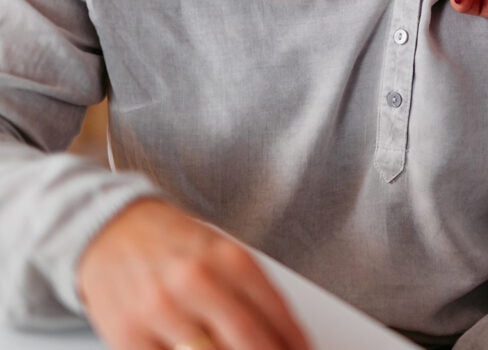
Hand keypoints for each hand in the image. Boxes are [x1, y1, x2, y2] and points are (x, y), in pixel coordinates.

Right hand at [77, 199, 308, 349]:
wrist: (110, 231)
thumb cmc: (175, 245)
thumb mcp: (222, 251)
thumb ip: (252, 292)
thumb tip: (285, 339)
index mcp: (227, 257)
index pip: (275, 312)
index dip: (294, 342)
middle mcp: (195, 281)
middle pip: (247, 340)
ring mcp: (160, 310)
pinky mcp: (128, 336)